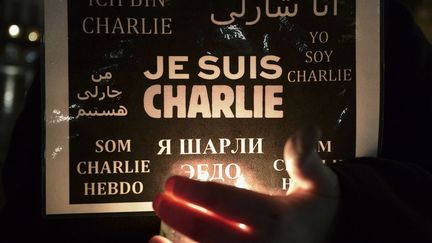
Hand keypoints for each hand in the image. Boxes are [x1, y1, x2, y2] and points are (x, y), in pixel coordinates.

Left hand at [150, 126, 339, 242]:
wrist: (332, 237)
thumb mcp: (319, 182)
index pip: (225, 202)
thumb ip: (305, 158)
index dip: (195, 192)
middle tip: (160, 199)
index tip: (173, 182)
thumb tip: (308, 130)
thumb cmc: (318, 210)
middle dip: (179, 215)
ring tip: (154, 234)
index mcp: (276, 217)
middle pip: (209, 231)